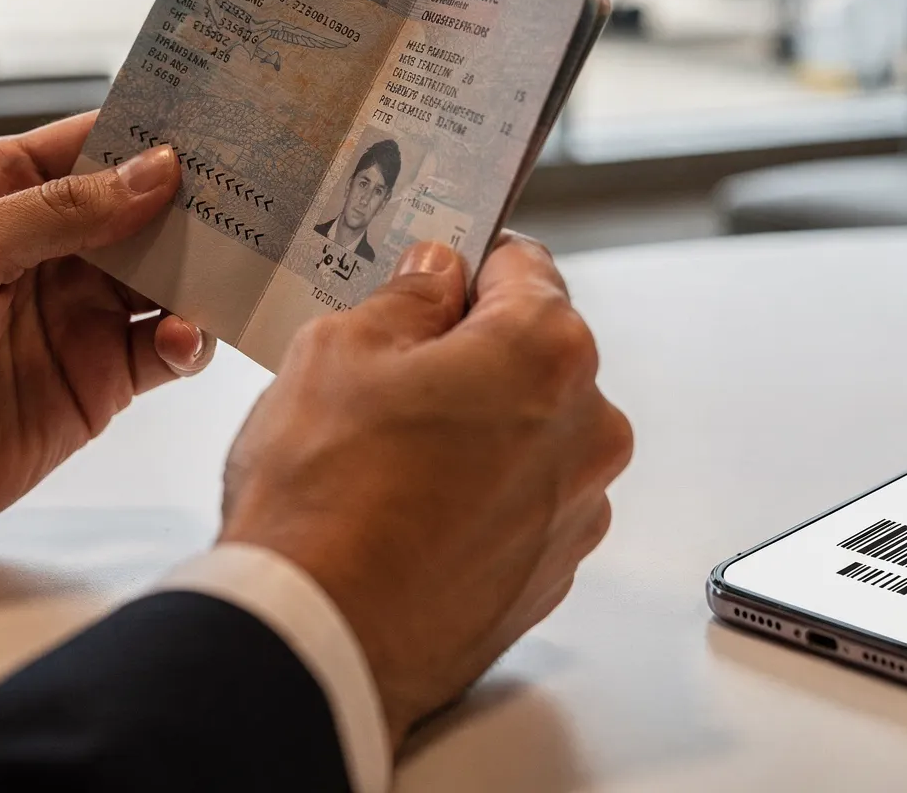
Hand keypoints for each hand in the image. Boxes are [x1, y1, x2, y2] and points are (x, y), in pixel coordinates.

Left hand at [0, 112, 212, 585]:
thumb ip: (59, 212)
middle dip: (204, 201)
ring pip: (171, 277)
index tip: (226, 121)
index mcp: (1, 190)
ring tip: (239, 267)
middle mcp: (48, 246)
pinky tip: (184, 338)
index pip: (97, 142)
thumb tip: (155, 172)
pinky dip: (190, 340)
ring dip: (208, 271)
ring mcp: (77, 314)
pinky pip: (166, 348)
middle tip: (263, 195)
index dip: (158, 130)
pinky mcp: (98, 381)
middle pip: (150, 208)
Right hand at [218, 234, 631, 746]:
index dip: (466, 265)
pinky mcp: (552, 573)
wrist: (318, 640)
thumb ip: (406, 297)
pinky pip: (522, 503)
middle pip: (535, 355)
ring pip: (530, 433)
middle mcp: (588, 429)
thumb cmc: (325, 501)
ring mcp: (576, 509)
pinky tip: (408, 511)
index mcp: (548, 351)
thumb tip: (435, 278)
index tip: (431, 276)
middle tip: (388, 375)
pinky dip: (479, 497)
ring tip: (387, 457)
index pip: (522, 266)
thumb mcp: (338, 349)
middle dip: (471, 353)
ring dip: (478, 430)